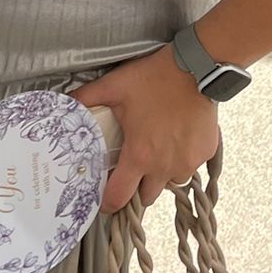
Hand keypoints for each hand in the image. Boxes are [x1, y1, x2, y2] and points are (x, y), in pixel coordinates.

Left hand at [74, 46, 221, 213]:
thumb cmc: (154, 78)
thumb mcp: (113, 86)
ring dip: (161, 173)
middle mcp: (164, 166)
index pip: (119, 197)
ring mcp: (187, 162)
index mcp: (140, 155)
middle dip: (137, 187)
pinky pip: (190, 166)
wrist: (195, 69)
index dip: (108, 202)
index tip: (104, 199)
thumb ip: (86, 98)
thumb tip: (66, 103)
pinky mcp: (205, 154)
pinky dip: (182, 159)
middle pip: (147, 196)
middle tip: (133, 167)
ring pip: (170, 182)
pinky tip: (177, 138)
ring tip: (157, 149)